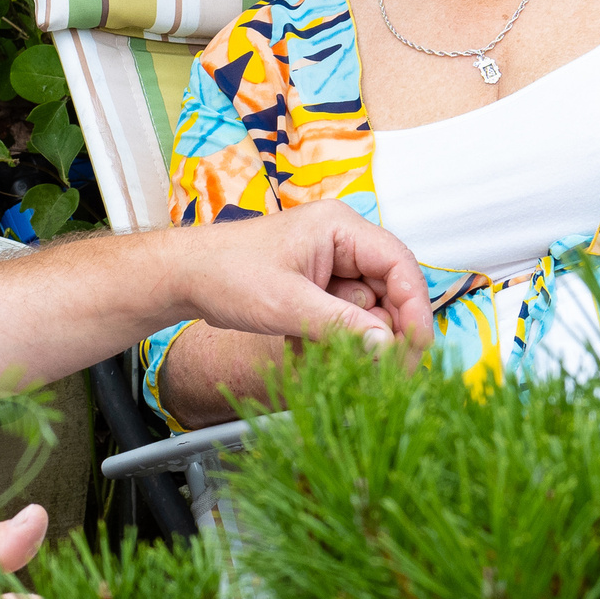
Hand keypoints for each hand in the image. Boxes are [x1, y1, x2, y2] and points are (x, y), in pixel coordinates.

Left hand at [176, 200, 432, 357]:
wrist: (183, 276)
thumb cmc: (224, 274)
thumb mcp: (286, 304)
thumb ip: (340, 325)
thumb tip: (387, 348)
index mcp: (339, 227)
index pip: (399, 266)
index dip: (414, 309)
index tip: (417, 348)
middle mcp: (340, 242)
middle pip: (388, 292)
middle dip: (381, 332)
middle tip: (380, 370)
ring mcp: (329, 265)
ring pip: (366, 310)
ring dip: (351, 340)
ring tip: (319, 354)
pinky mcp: (316, 287)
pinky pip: (342, 317)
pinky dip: (331, 339)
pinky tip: (301, 350)